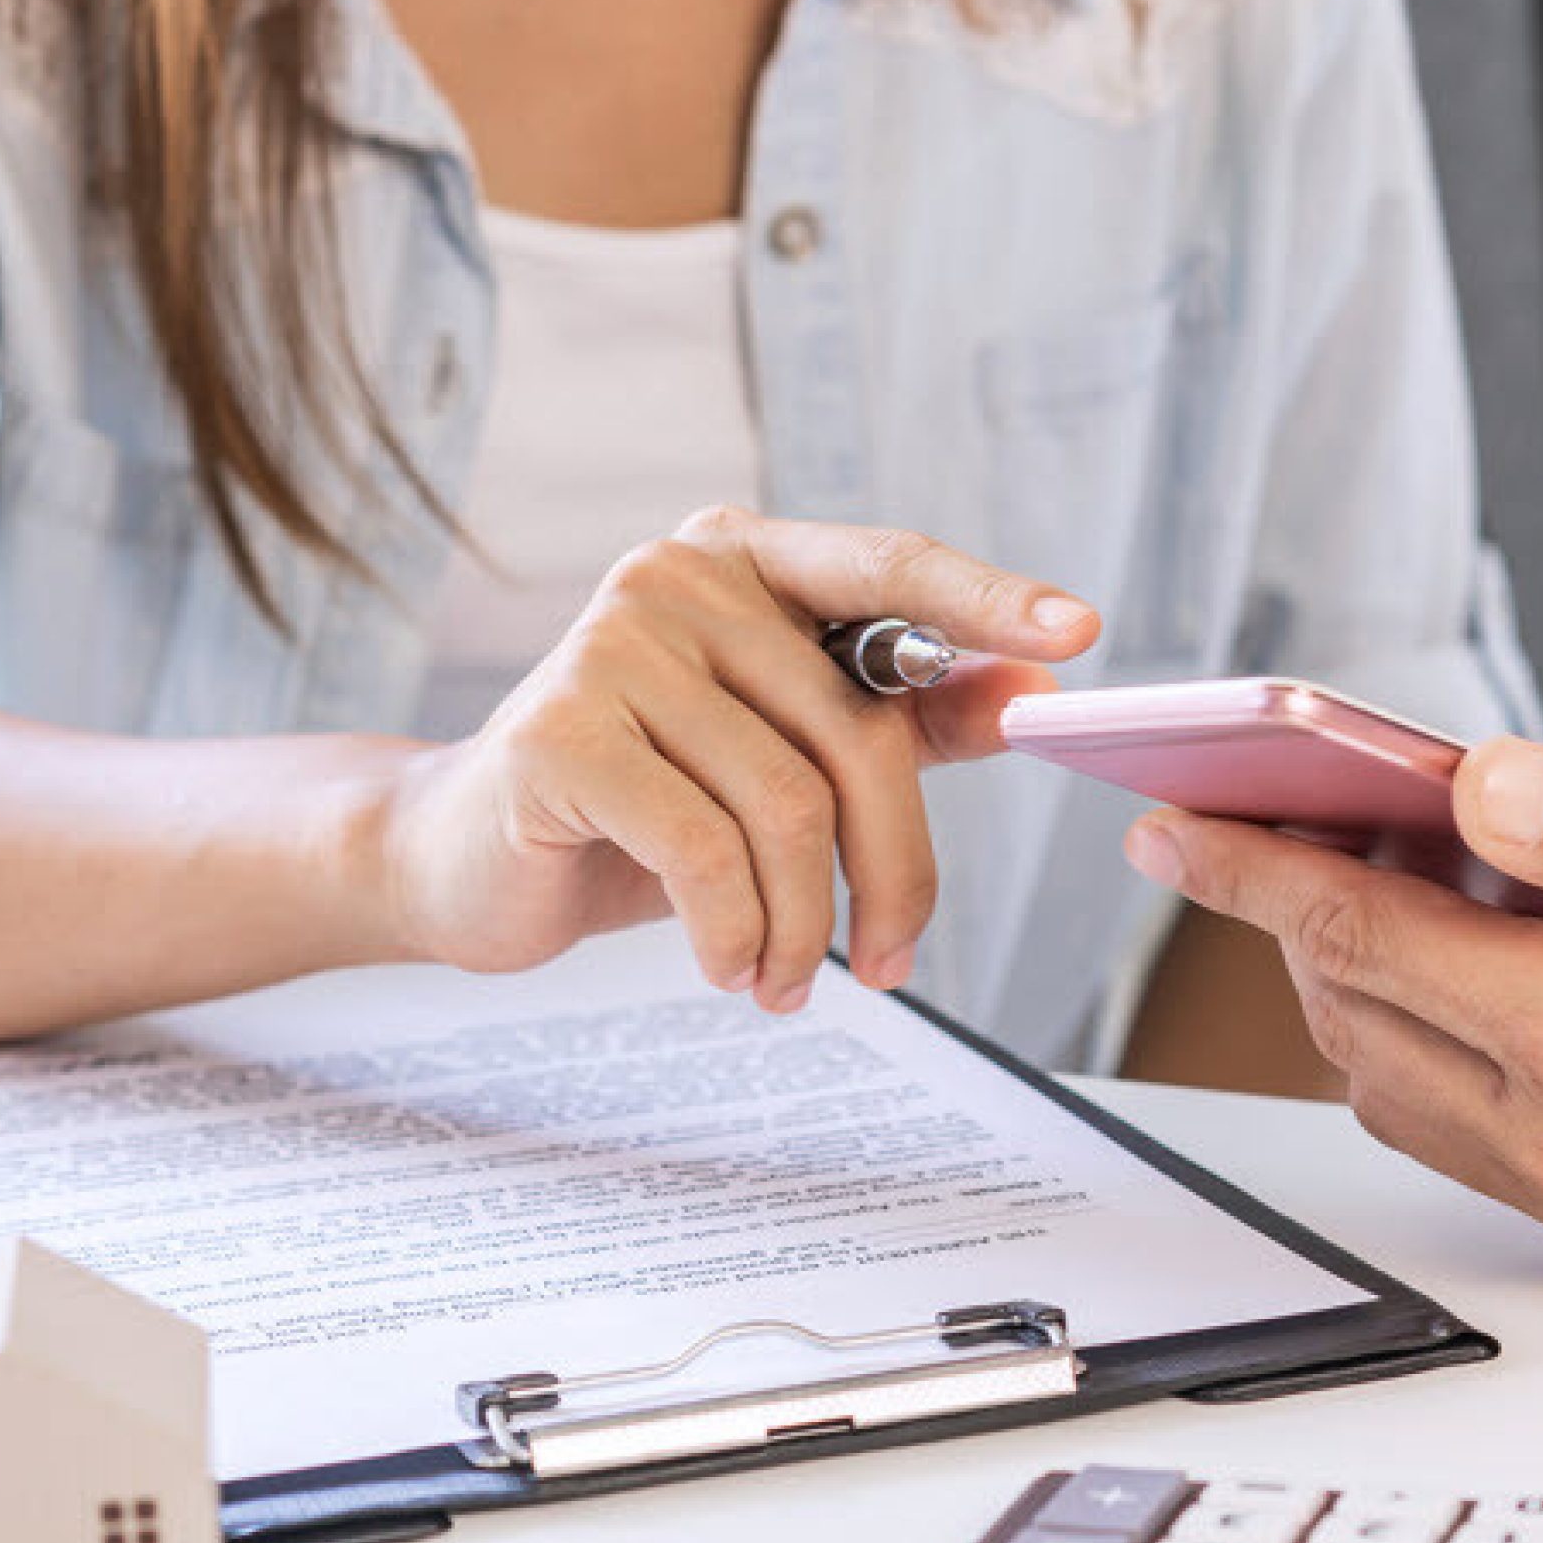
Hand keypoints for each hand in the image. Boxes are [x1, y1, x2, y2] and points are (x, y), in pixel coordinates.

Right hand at [371, 508, 1096, 1008]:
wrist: (464, 860)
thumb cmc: (641, 807)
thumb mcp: (782, 760)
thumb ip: (902, 717)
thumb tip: (1030, 695)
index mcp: (745, 560)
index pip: (887, 566)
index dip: (985, 598)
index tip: (1078, 635)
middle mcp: (680, 576)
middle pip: (854, 732)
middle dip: (891, 872)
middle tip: (888, 964)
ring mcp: (612, 642)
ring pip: (785, 805)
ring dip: (805, 924)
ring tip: (787, 981)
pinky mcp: (561, 730)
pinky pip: (704, 851)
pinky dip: (735, 931)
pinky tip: (729, 968)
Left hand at [1121, 736, 1542, 1307]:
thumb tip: (1466, 783)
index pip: (1362, 937)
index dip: (1254, 867)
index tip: (1172, 819)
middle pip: (1356, 1019)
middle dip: (1293, 920)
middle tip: (1270, 829)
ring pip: (1400, 1090)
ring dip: (1363, 991)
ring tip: (1385, 890)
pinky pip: (1473, 1144)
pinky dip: (1436, 1056)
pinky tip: (1484, 985)